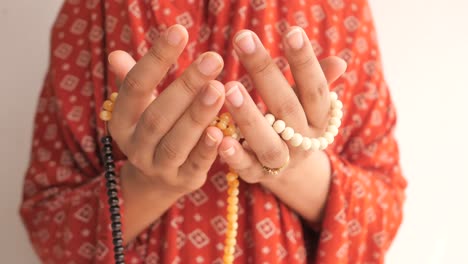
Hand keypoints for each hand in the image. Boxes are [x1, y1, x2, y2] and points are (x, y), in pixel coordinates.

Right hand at [108, 25, 225, 195]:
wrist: (155, 179)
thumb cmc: (153, 129)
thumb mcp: (140, 106)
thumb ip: (133, 81)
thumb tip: (116, 55)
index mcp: (122, 120)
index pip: (135, 86)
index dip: (156, 59)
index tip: (179, 31)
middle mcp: (135, 145)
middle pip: (158, 116)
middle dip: (186, 87)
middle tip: (213, 59)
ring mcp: (158, 167)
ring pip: (176, 142)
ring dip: (197, 115)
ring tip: (219, 88)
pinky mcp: (183, 181)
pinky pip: (195, 166)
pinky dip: (207, 150)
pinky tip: (221, 131)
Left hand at [218, 27, 346, 183]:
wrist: (292, 170)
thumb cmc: (295, 122)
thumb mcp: (308, 104)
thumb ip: (317, 82)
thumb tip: (339, 62)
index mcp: (319, 118)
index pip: (316, 88)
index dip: (306, 62)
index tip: (292, 32)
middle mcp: (304, 141)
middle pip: (287, 107)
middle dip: (265, 73)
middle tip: (242, 40)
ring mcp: (282, 161)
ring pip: (268, 141)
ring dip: (248, 115)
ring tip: (228, 88)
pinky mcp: (258, 176)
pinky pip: (247, 168)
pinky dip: (234, 155)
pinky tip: (219, 137)